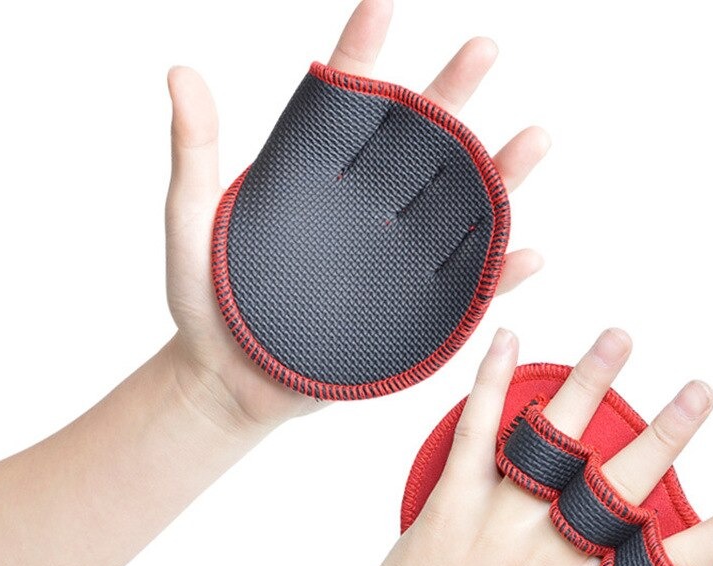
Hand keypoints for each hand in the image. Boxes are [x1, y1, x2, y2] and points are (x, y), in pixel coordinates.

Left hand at [164, 0, 549, 432]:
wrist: (231, 380)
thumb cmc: (206, 302)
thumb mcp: (190, 222)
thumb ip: (194, 152)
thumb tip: (180, 72)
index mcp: (314, 177)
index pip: (345, 102)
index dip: (364, 48)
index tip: (384, 1)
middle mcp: (362, 209)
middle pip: (417, 142)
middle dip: (451, 94)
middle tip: (482, 49)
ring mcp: (390, 260)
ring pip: (456, 209)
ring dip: (499, 176)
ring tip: (533, 139)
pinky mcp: (406, 313)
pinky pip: (462, 292)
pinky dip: (499, 275)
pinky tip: (529, 255)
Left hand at [345, 328, 712, 565]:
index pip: (676, 562)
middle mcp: (550, 554)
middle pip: (623, 483)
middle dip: (669, 432)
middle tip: (701, 390)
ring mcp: (498, 519)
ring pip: (555, 441)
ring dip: (590, 384)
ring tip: (618, 338)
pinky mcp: (452, 498)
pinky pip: (476, 431)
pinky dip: (491, 382)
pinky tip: (507, 341)